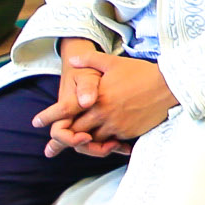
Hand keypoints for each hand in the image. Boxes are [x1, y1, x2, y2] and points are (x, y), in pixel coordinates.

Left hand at [33, 52, 173, 156]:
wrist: (168, 86)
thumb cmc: (140, 72)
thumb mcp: (113, 62)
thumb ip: (90, 61)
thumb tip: (73, 59)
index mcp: (96, 97)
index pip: (66, 110)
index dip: (49, 116)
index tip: (36, 122)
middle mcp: (103, 114)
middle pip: (76, 131)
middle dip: (63, 138)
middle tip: (52, 145)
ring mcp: (116, 126)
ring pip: (92, 141)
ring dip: (84, 143)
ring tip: (78, 143)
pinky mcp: (128, 133)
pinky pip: (111, 144)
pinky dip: (104, 145)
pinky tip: (102, 144)